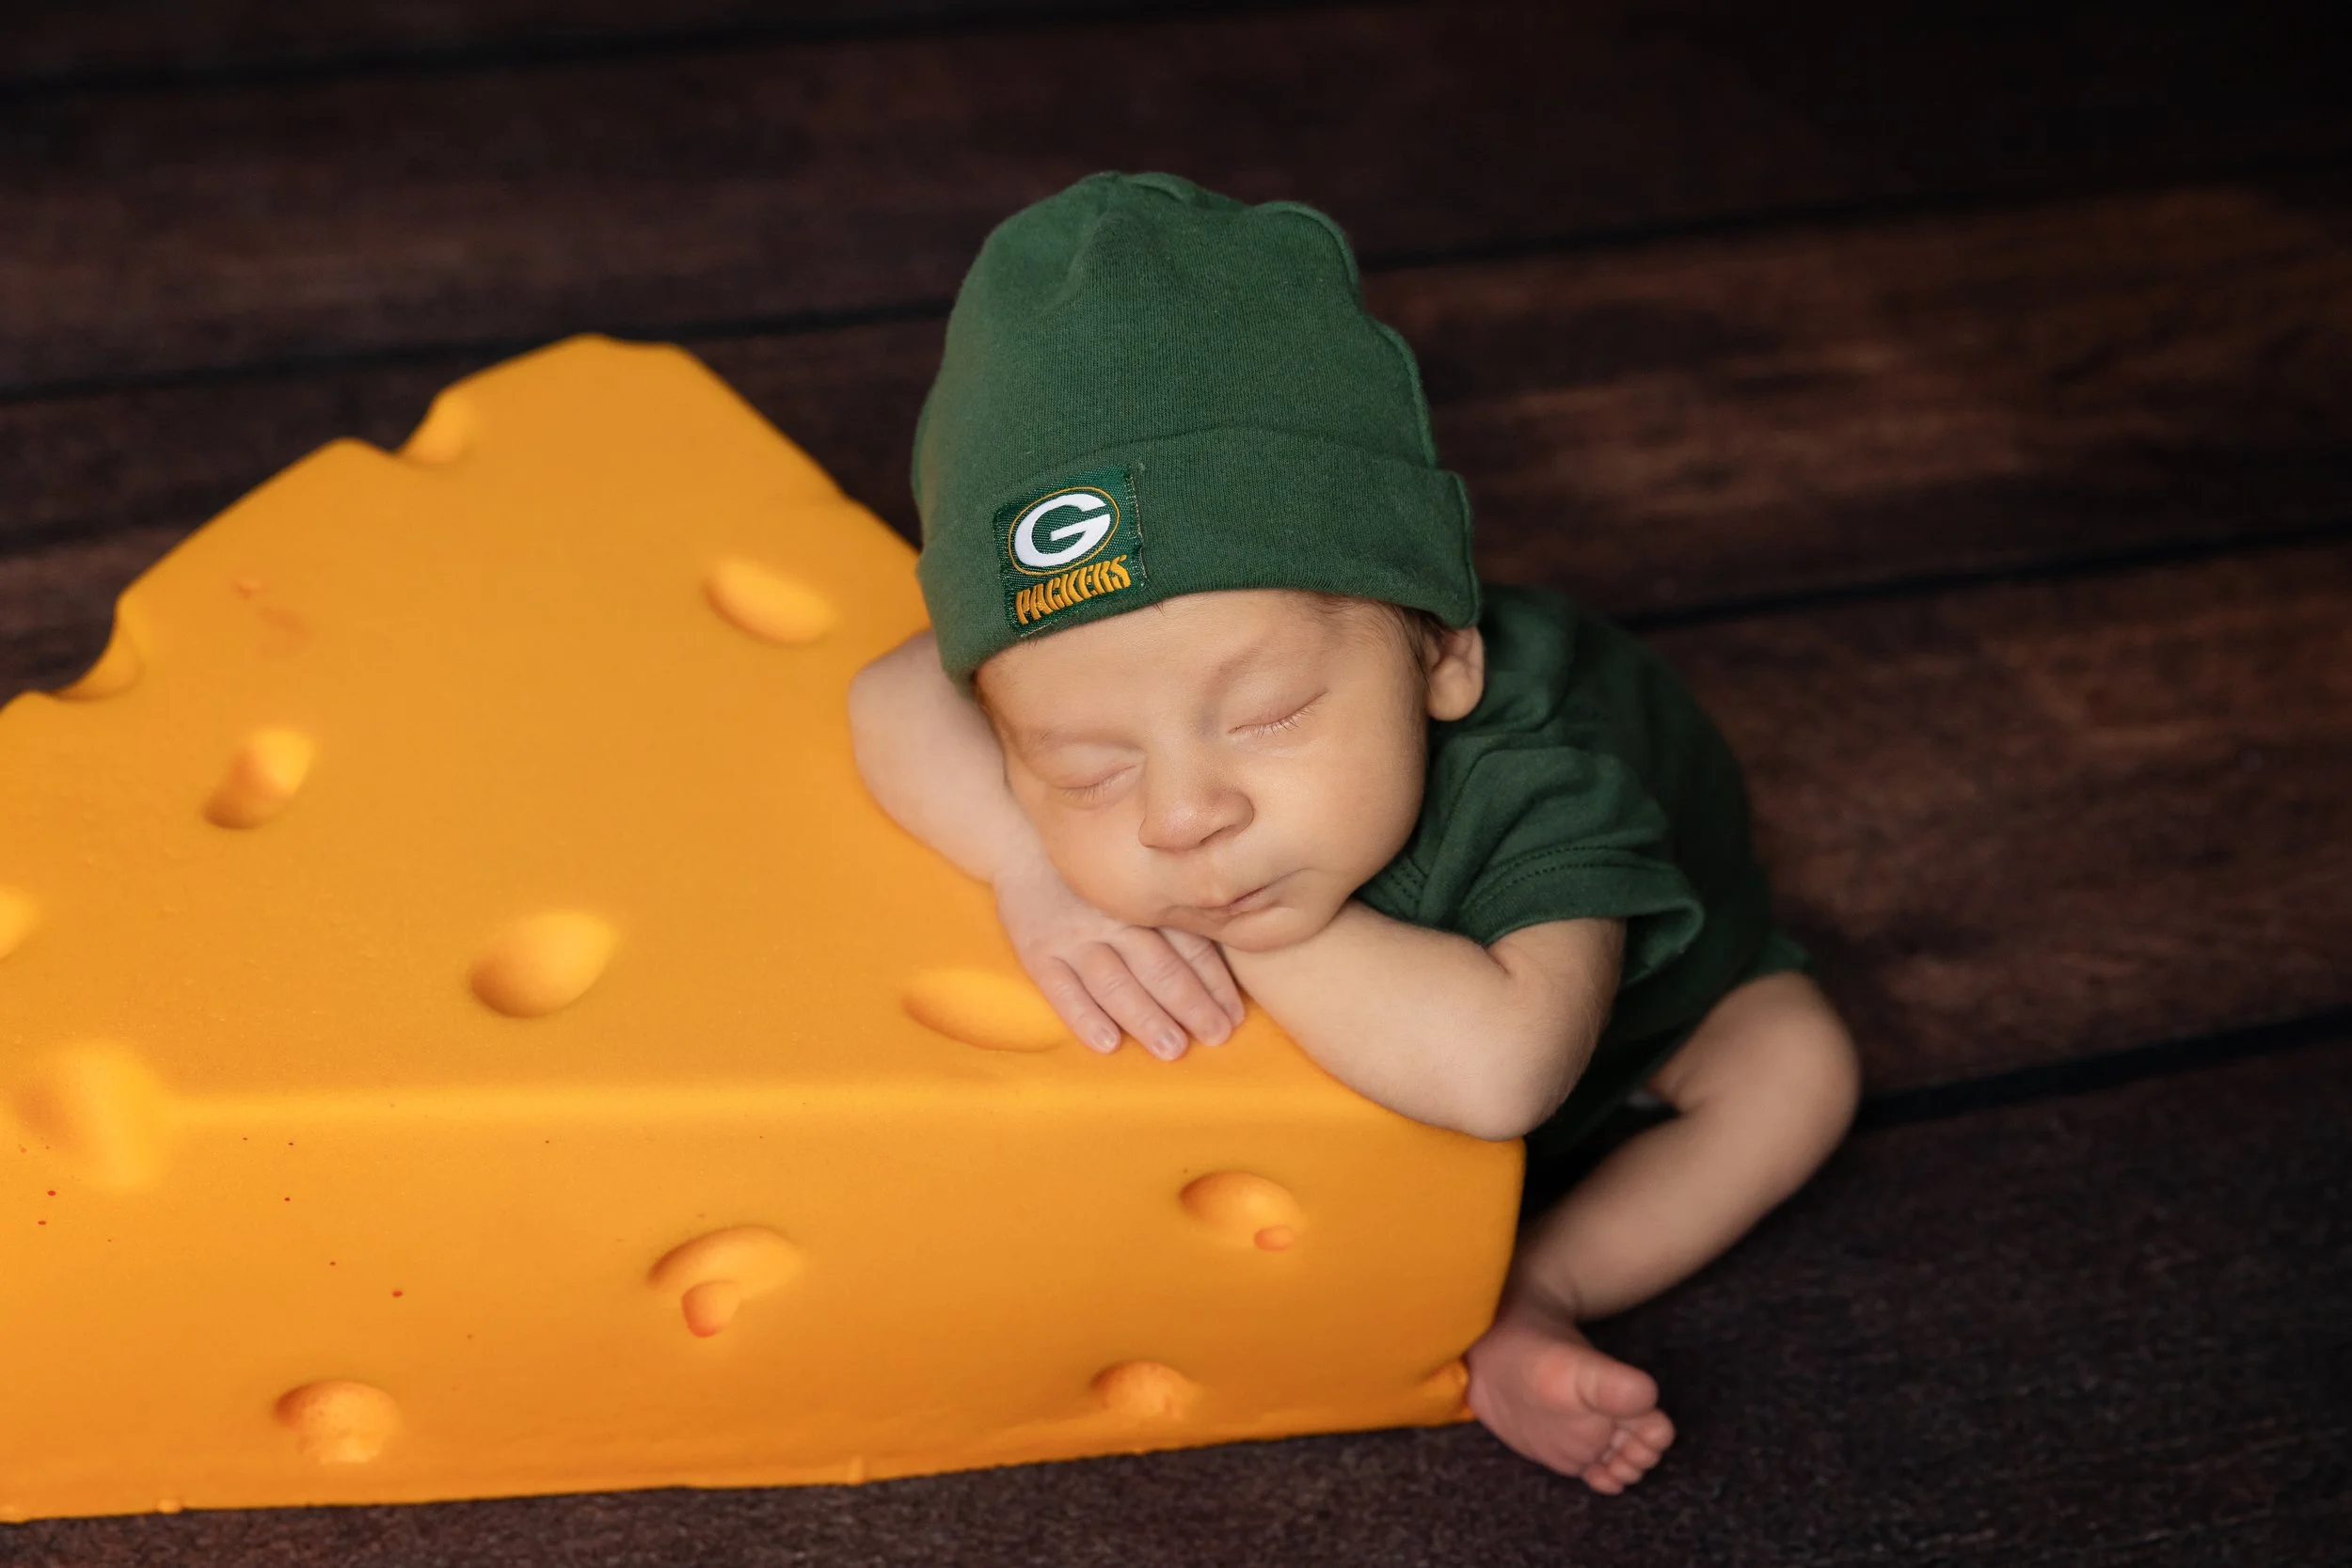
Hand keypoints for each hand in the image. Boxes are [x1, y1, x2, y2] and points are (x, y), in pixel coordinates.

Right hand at [993, 849, 1245, 1059]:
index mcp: (1144, 903)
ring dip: (1145, 1017)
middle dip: (1190, 1004)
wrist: (1020, 843)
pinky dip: (1083, 1016)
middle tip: (1216, 1035)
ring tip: (1172, 1048)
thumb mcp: (1137, 879)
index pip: (1188, 946)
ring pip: (1115, 982)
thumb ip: (1172, 913)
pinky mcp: (1039, 952)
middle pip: (1158, 967)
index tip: (1234, 1015)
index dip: (1214, 982)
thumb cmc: (1095, 874)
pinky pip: (1061, 988)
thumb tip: (1228, 942)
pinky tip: (1107, 1043)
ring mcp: (1074, 937)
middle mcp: (1113, 920)